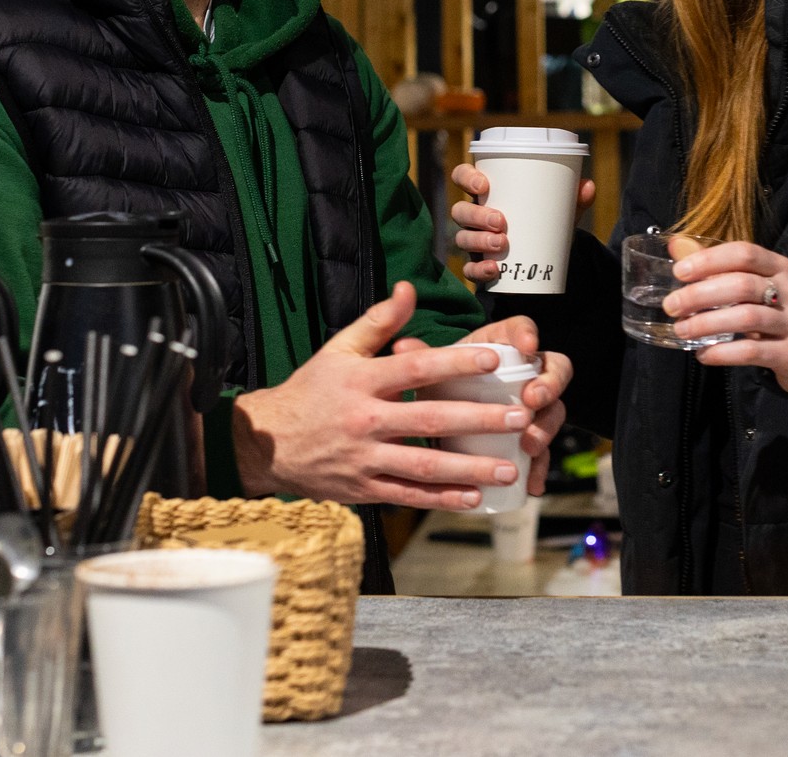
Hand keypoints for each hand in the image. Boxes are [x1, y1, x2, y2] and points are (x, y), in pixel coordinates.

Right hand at [230, 283, 536, 509]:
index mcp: (362, 381)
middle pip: (429, 420)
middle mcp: (365, 421)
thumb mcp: (338, 350)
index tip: (493, 361)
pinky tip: (474, 497)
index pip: (414, 369)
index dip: (454, 363)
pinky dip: (442, 498)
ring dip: (470, 468)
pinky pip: (408, 495)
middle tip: (519, 419)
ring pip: (424, 466)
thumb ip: (378, 322)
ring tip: (509, 467)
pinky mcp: (364, 488)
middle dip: (478, 421)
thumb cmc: (311, 391)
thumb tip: (409, 289)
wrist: (269, 442)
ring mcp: (365, 459)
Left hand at [395, 313, 569, 495]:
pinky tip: (532, 484)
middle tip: (533, 399)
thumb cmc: (439, 384)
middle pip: (553, 370)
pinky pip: (545, 451)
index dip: (528, 334)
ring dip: (546, 428)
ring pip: (552, 411)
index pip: (521, 330)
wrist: (441, 420)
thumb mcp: (428, 371)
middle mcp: (525, 373)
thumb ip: (420, 356)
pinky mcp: (530, 437)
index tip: (527, 345)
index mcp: (500, 347)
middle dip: (548, 384)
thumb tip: (401, 347)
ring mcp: (533, 407)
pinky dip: (540, 468)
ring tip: (529, 445)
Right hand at [449, 161, 596, 284]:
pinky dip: (479, 270)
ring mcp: (473, 241)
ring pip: (462, 239)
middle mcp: (474, 216)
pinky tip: (495, 270)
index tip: (484, 185)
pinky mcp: (478, 265)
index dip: (466, 177)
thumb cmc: (542, 220)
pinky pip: (470, 269)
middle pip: (460, 211)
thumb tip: (588, 186)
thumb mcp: (558, 208)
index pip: (462, 176)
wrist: (543, 256)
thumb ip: (573, 198)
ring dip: (479, 241)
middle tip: (501, 221)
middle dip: (477, 215)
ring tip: (501, 243)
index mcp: (487, 193)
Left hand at [666, 242, 787, 393]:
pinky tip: (703, 354)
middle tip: (671, 306)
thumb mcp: (753, 283)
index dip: (710, 260)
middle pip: (743, 285)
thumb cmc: (774, 309)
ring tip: (681, 329)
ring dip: (708, 324)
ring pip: (748, 318)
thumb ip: (715, 265)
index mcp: (779, 267)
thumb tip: (676, 245)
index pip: (745, 253)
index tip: (680, 271)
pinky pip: (753, 351)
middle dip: (701, 294)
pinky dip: (723, 353)